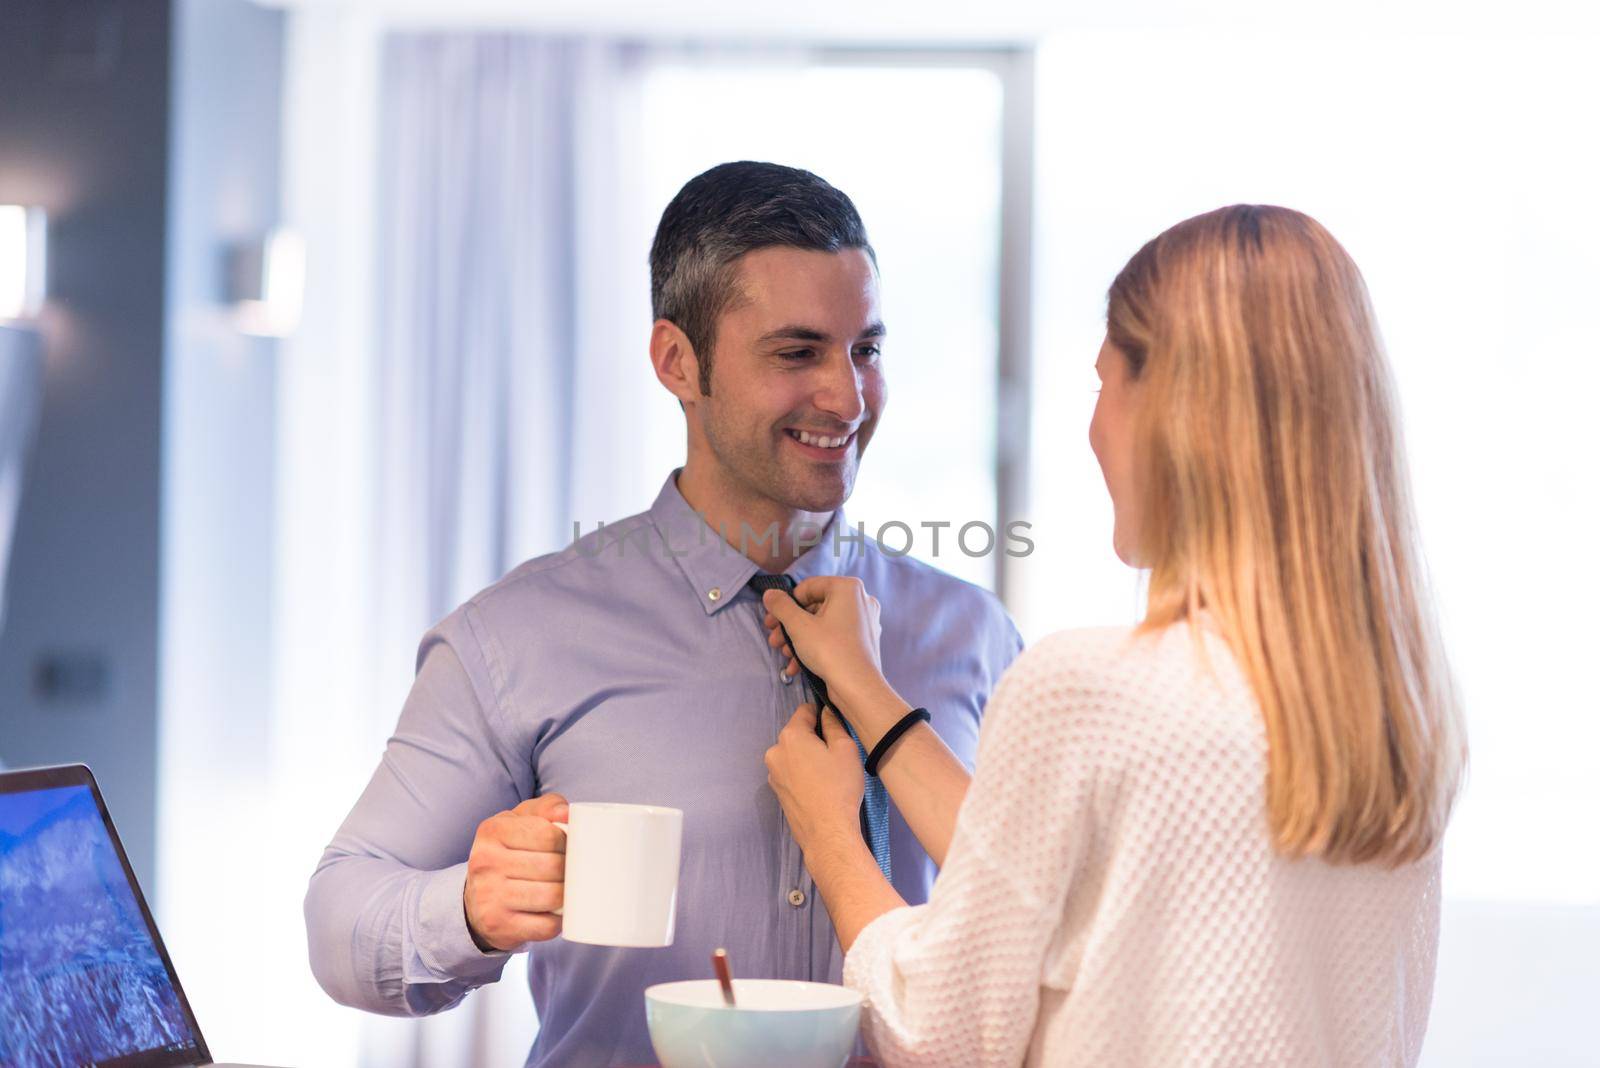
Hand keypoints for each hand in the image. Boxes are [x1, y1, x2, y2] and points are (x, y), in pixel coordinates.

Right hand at [463, 792, 567, 951]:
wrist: (476, 899)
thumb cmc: (509, 852)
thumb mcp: (521, 821)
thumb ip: (548, 808)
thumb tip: (567, 813)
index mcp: (492, 830)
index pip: (548, 834)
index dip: (567, 842)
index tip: (567, 848)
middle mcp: (485, 862)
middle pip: (552, 866)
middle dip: (569, 870)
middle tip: (570, 872)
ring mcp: (489, 896)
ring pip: (552, 896)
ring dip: (565, 895)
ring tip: (563, 890)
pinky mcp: (498, 925)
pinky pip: (545, 926)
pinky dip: (556, 921)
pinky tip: (552, 912)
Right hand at [762, 577, 888, 711]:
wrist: (857, 688)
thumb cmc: (829, 651)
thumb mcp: (798, 625)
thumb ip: (781, 606)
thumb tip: (770, 594)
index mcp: (847, 588)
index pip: (808, 587)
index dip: (786, 603)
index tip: (772, 619)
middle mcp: (860, 600)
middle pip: (815, 607)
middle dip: (790, 625)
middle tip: (774, 638)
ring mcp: (864, 622)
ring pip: (823, 625)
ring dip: (799, 638)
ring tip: (784, 654)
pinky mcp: (863, 642)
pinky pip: (834, 637)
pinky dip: (815, 647)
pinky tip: (796, 665)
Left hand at [764, 703, 865, 853]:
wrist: (827, 832)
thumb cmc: (839, 787)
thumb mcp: (845, 749)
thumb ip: (834, 724)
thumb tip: (826, 711)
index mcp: (790, 736)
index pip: (805, 711)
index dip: (821, 714)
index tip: (835, 728)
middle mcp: (774, 752)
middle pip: (797, 734)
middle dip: (814, 738)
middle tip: (834, 755)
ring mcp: (773, 774)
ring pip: (793, 754)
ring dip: (807, 757)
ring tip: (827, 774)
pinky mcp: (776, 791)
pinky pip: (790, 772)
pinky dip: (802, 773)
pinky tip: (818, 788)